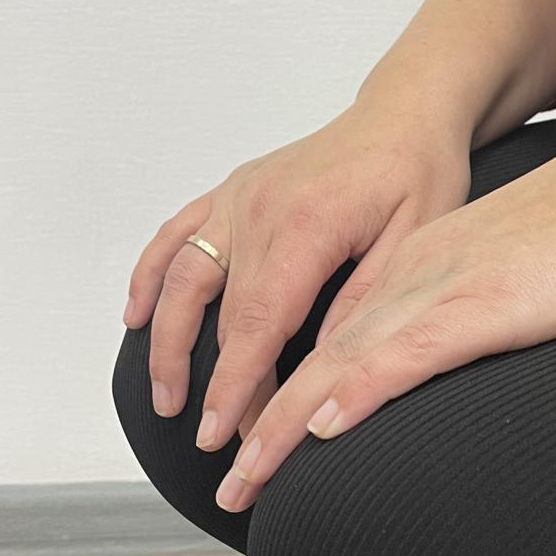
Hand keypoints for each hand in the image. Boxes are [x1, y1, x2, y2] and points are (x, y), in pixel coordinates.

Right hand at [122, 98, 473, 446]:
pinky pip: (176, 236)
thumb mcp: (415, 239)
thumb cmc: (419, 172)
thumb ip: (364, 299)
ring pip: (181, 280)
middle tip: (216, 443)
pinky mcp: (232, 191)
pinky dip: (149, 276)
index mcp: (306, 227)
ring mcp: (239, 197)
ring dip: (165, 344)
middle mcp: (259, 209)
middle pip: (223, 318)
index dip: (237, 387)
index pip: (258, 326)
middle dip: (214, 386)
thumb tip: (325, 365)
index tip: (225, 435)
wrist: (404, 113)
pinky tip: (136, 317)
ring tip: (166, 399)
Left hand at [214, 120, 555, 511]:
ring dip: (284, 427)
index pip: (336, 345)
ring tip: (243, 479)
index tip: (260, 452)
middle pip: (318, 360)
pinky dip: (357, 391)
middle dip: (262, 426)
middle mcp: (413, 279)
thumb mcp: (516, 285)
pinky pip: (404, 353)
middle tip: (227, 487)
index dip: (289, 402)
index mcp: (419, 273)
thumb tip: (451, 369)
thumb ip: (475, 323)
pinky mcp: (482, 303)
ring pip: (341, 362)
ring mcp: (443, 289)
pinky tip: (323, 427)